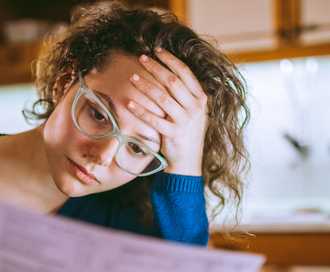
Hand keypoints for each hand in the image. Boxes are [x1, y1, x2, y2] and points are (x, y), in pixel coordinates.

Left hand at [128, 47, 207, 176]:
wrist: (188, 162)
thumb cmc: (186, 134)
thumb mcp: (192, 112)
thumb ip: (185, 95)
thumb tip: (167, 72)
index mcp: (201, 100)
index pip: (185, 73)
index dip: (170, 60)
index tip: (157, 50)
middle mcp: (195, 109)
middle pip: (173, 82)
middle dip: (156, 67)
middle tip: (141, 58)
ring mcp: (186, 122)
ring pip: (163, 98)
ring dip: (146, 86)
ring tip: (132, 77)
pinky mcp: (174, 134)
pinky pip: (154, 119)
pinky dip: (140, 110)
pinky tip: (129, 103)